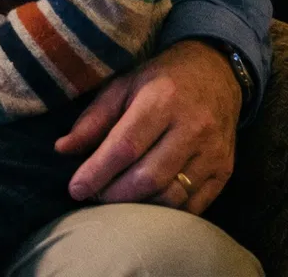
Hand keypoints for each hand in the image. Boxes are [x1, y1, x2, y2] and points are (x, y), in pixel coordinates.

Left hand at [55, 40, 240, 214]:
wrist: (217, 73)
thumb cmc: (161, 80)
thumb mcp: (124, 85)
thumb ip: (94, 118)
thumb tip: (63, 149)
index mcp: (162, 100)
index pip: (125, 146)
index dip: (97, 172)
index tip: (76, 188)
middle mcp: (192, 127)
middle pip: (148, 177)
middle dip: (114, 194)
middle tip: (94, 197)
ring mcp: (212, 152)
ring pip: (172, 196)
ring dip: (138, 207)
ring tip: (116, 202)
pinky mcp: (224, 170)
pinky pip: (194, 206)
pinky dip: (165, 213)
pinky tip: (145, 207)